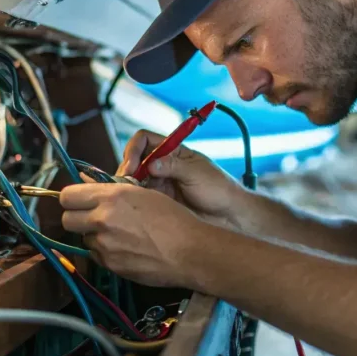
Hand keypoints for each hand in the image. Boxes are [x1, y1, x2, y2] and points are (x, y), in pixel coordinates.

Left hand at [60, 179, 205, 287]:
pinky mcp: (110, 264)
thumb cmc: (173, 219)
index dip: (72, 199)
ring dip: (94, 236)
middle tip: (93, 219)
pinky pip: (96, 256)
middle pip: (67, 219)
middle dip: (77, 219)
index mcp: (112, 196)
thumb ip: (113, 191)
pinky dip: (105, 252)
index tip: (79, 201)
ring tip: (118, 235)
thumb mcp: (144, 194)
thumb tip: (88, 184)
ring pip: (82, 239)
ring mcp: (104, 244)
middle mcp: (103, 218)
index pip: (68, 195)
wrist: (190, 250)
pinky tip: (126, 248)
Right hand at [117, 130, 244, 225]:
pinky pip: (140, 198)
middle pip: (134, 161)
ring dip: (128, 186)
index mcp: (173, 151)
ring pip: (133, 180)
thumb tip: (151, 164)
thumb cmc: (219, 189)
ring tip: (129, 197)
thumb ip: (173, 166)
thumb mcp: (196, 173)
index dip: (134, 149)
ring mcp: (159, 184)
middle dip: (127, 170)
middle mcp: (162, 165)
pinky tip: (136, 206)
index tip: (133, 165)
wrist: (229, 215)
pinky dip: (134, 200)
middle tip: (127, 184)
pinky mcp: (158, 202)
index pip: (144, 140)